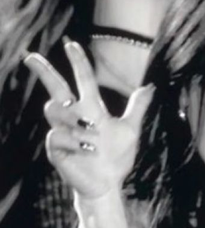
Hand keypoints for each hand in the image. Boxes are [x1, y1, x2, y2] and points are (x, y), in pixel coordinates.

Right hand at [23, 40, 152, 199]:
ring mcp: (62, 132)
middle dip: (43, 71)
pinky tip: (88, 150)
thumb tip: (150, 85)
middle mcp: (73, 117)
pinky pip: (57, 134)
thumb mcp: (131, 129)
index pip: (81, 79)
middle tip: (31, 56)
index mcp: (90, 109)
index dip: (77, 61)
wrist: (109, 183)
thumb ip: (137, 107)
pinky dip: (75, 140)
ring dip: (73, 118)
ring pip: (53, 109)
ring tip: (93, 135)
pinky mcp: (56, 148)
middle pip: (54, 88)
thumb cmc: (117, 157)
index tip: (71, 43)